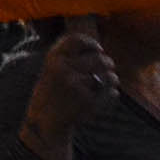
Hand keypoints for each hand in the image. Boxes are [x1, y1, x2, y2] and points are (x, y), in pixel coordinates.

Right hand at [19, 29, 119, 159]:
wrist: (46, 120)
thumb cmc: (52, 89)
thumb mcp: (52, 67)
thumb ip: (68, 53)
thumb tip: (97, 44)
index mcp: (54, 58)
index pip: (77, 40)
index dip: (92, 43)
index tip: (99, 48)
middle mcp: (64, 70)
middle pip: (100, 59)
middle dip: (109, 63)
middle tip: (110, 67)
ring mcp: (76, 86)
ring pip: (109, 76)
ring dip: (113, 78)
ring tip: (111, 80)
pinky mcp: (87, 103)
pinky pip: (111, 92)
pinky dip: (112, 93)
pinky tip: (107, 95)